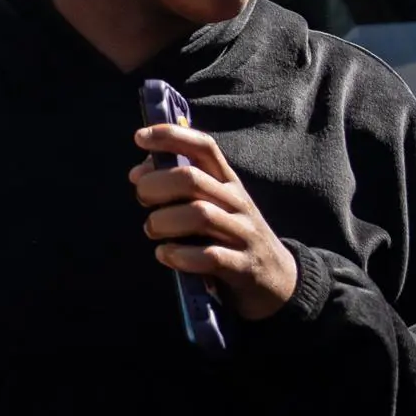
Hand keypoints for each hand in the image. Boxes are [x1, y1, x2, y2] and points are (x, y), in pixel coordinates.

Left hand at [135, 121, 302, 320]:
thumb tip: (138, 173)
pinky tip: (166, 255)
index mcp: (227, 182)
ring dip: (163, 221)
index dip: (171, 136)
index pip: (204, 147)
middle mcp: (237, 202)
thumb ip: (178, 186)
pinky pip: (209, 256)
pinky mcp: (243, 267)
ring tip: (153, 230)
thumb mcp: (212, 204)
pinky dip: (179, 255)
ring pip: (199, 215)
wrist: (277, 279)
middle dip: (156, 185)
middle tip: (142, 199)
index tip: (140, 137)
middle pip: (191, 179)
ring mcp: (243, 234)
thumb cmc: (230, 235)